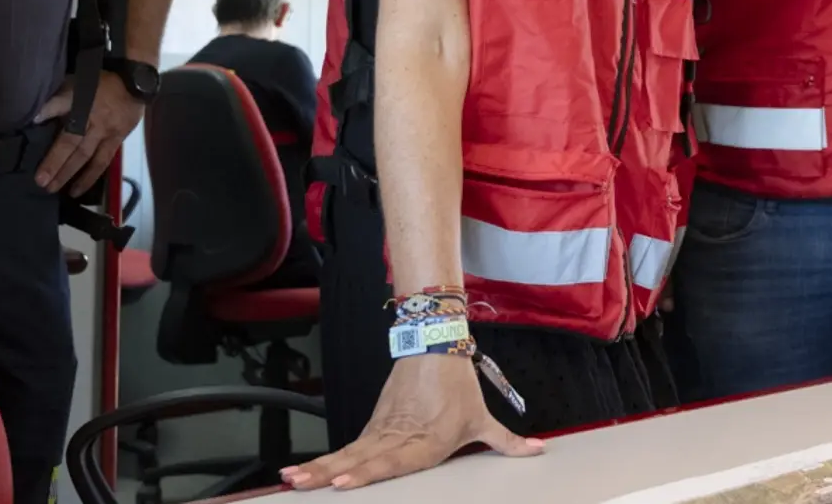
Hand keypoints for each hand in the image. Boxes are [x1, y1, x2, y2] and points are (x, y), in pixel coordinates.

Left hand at [34, 72, 142, 194]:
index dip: (53, 156)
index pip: (66, 137)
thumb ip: (55, 102)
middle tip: (45, 186)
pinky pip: (106, 160)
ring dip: (79, 177)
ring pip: (93, 159)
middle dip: (61, 168)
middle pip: (78, 151)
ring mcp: (110, 134)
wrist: (134, 82)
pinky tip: (83, 186)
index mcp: (83, 111)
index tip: (39, 172)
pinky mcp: (119, 139)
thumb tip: (34, 117)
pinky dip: (94, 174)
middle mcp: (96, 126)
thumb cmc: (99, 82)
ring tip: (66, 192)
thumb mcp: (75, 84)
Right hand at [282, 353, 544, 490]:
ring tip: (292, 480)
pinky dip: (326, 460)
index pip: (393, 460)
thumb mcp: (483, 418)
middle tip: (302, 485)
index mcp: (427, 440)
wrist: (435, 346)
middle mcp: (400, 437)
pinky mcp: (374, 425)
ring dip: (319, 467)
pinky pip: (349, 447)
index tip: (343, 481)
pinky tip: (304, 473)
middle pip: (361, 458)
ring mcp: (383, 430)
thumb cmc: (458, 387)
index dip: (368, 472)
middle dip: (330, 474)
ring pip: (348, 453)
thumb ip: (507, 442)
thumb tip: (538, 451)